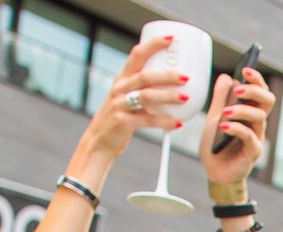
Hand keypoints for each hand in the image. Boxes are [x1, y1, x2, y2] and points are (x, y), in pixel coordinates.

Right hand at [83, 35, 190, 158]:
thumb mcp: (126, 98)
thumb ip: (143, 90)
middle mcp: (119, 88)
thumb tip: (173, 86)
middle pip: (145, 76)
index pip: (137, 55)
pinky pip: (147, 121)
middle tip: (185, 77)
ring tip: (185, 98)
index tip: (170, 38)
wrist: (98, 142)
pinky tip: (177, 123)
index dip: (153, 45)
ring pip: (146, 96)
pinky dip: (164, 122)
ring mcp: (119, 105)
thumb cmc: (118, 119)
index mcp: (122, 78)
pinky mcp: (123, 123)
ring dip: (168, 97)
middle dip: (166, 75)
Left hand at [200, 69, 274, 185]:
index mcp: (250, 112)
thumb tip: (226, 77)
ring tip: (225, 112)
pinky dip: (236, 128)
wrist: (214, 172)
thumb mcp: (214, 117)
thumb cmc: (217, 147)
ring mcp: (257, 137)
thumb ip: (220, 98)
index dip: (256, 79)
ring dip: (242, 110)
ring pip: (259, 117)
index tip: (245, 69)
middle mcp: (257, 124)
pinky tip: (223, 126)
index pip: (260, 91)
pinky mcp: (253, 152)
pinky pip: (249, 136)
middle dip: (254, 90)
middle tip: (238, 89)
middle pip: (267, 100)